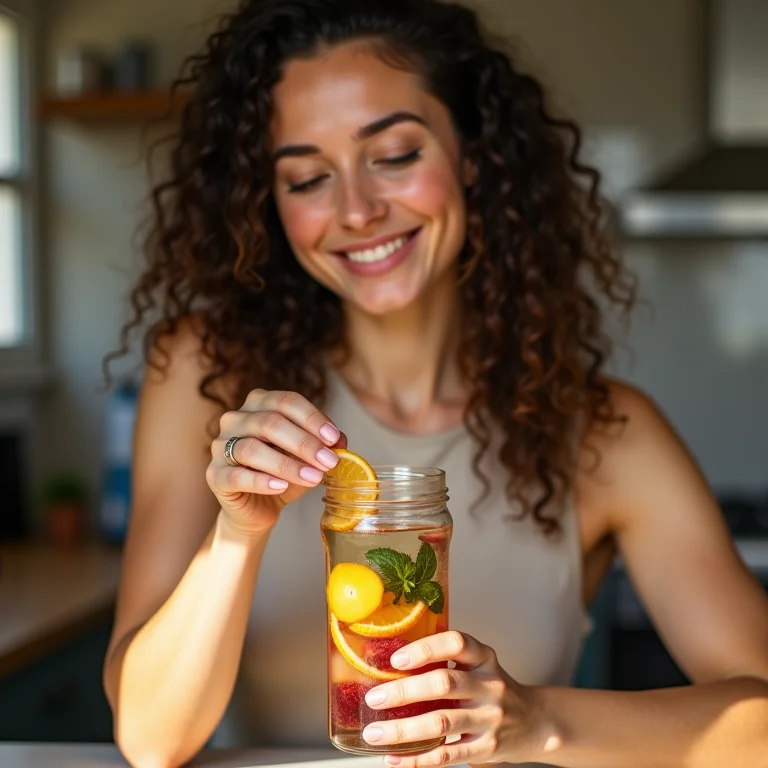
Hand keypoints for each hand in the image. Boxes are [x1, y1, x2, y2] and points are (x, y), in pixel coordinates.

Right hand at [206, 389, 346, 534]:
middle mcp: (235, 419)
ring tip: (313, 478)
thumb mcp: (308, 457)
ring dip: (287, 464)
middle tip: (329, 462)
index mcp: (258, 404)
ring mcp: (220, 446)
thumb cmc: (284, 474)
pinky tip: (281, 487)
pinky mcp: (214, 475)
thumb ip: (323, 446)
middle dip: (304, 443)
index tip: (334, 438)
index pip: (286, 401)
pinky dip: (261, 481)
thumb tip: (340, 441)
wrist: (258, 509)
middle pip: (270, 423)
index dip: (312, 418)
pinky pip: (236, 475)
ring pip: (252, 448)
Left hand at [361, 631, 542, 766]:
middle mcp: (489, 686)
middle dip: (404, 692)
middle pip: (444, 684)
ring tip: (375, 733)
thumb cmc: (492, 688)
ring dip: (403, 729)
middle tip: (374, 698)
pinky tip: (394, 757)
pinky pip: (447, 755)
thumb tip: (389, 662)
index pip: (457, 643)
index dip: (426, 649)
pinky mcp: (486, 748)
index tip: (396, 658)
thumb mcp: (479, 665)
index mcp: (484, 658)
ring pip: (442, 723)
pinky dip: (417, 759)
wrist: (534, 722)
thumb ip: (446, 661)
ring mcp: (489, 718)